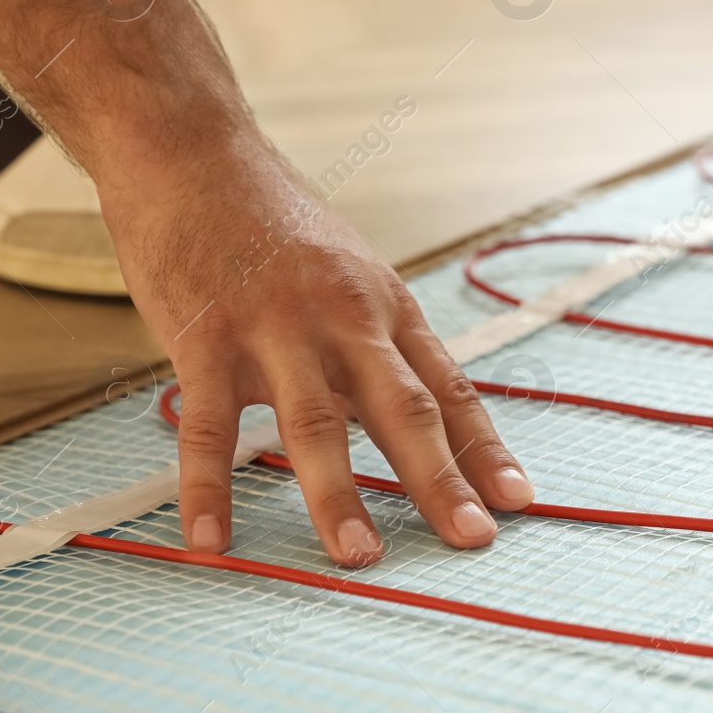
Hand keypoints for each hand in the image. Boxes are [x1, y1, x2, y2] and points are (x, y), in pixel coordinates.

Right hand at [98, 124, 532, 567]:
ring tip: (359, 556)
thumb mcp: (349, 274)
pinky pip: (209, 423)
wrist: (193, 155)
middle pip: (403, 408)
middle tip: (472, 539)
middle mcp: (345, 317)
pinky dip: (210, 486)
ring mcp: (276, 326)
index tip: (518, 501)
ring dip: (338, 495)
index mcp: (386, 306)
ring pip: (315, 423)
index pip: (449, 388)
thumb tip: (410, 417)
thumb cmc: (275, 223)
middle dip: (441, 479)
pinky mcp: (206, 335)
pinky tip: (213, 539)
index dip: (485, 448)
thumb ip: (374, 346)